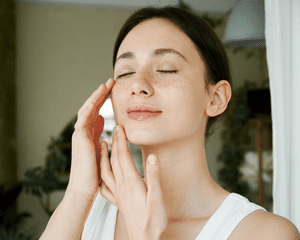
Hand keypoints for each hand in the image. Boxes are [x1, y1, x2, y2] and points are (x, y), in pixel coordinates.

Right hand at [65, 78, 114, 202]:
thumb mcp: (99, 149)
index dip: (104, 101)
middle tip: (110, 82)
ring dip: (96, 96)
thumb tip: (105, 121)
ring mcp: (80, 134)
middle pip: (91, 107)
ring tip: (105, 85)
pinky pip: (83, 118)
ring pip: (86, 109)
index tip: (112, 91)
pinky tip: (97, 98)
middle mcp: (83, 132)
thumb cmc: (94, 172)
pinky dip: (90, 107)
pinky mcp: (79, 138)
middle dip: (100, 94)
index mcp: (89, 134)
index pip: (96, 112)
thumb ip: (99, 134)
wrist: (84, 188)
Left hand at [100, 125, 167, 238]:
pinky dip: (101, 175)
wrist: (144, 238)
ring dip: (103, 156)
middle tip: (115, 129)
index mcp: (131, 182)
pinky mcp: (117, 201)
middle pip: (114, 160)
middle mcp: (121, 186)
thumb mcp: (158, 197)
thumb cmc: (153, 220)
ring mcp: (117, 193)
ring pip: (106, 171)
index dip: (121, 140)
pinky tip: (102, 172)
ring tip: (102, 145)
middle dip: (114, 142)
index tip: (120, 127)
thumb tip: (153, 157)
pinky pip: (105, 185)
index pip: (123, 156)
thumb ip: (154, 176)